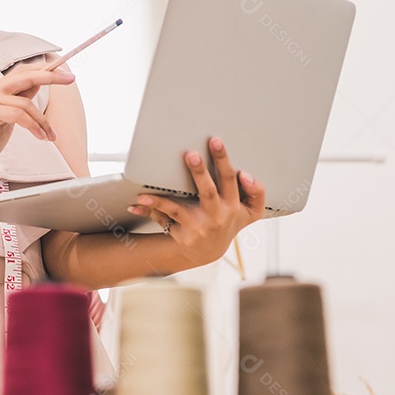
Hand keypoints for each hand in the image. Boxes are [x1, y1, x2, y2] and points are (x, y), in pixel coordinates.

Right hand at [0, 65, 75, 178]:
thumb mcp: (7, 117)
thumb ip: (19, 101)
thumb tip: (38, 85)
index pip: (23, 72)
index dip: (45, 70)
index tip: (65, 74)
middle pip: (26, 76)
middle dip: (51, 77)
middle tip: (70, 79)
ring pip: (26, 103)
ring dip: (43, 121)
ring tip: (50, 135)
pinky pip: (19, 115)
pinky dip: (34, 126)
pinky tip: (40, 136)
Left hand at [127, 137, 264, 266]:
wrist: (208, 252)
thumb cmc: (229, 221)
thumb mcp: (250, 212)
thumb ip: (257, 192)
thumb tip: (246, 174)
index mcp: (234, 206)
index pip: (229, 179)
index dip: (223, 161)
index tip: (215, 141)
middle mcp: (217, 217)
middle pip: (208, 192)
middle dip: (199, 172)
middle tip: (190, 154)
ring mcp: (198, 227)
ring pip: (178, 209)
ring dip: (161, 200)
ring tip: (144, 192)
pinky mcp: (182, 235)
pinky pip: (163, 219)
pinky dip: (150, 210)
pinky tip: (137, 203)